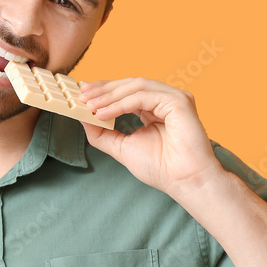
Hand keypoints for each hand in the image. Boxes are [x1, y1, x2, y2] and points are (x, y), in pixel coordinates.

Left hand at [78, 77, 221, 197]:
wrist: (184, 181)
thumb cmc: (161, 168)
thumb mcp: (122, 147)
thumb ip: (103, 133)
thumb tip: (83, 117)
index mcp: (156, 108)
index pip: (128, 91)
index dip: (105, 90)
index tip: (83, 94)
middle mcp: (166, 99)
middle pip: (130, 84)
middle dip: (104, 89)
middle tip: (82, 95)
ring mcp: (174, 98)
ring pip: (136, 86)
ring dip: (109, 95)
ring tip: (91, 105)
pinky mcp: (178, 101)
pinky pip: (143, 96)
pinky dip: (121, 104)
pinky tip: (105, 113)